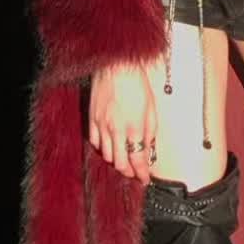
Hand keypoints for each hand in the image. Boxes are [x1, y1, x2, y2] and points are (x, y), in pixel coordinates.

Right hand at [89, 62, 158, 183]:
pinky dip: (103, 149)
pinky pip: (95, 143)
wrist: (116, 65)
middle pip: (120, 163)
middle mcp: (117, 129)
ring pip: (107, 156)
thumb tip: (149, 149)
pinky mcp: (92, 119)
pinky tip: (109, 146)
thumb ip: (150, 132)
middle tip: (134, 171)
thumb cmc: (135, 82)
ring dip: (116, 160)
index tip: (145, 178)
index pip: (138, 160)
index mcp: (135, 127)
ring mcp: (102, 125)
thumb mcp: (151, 108)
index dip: (142, 174)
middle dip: (129, 171)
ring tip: (123, 158)